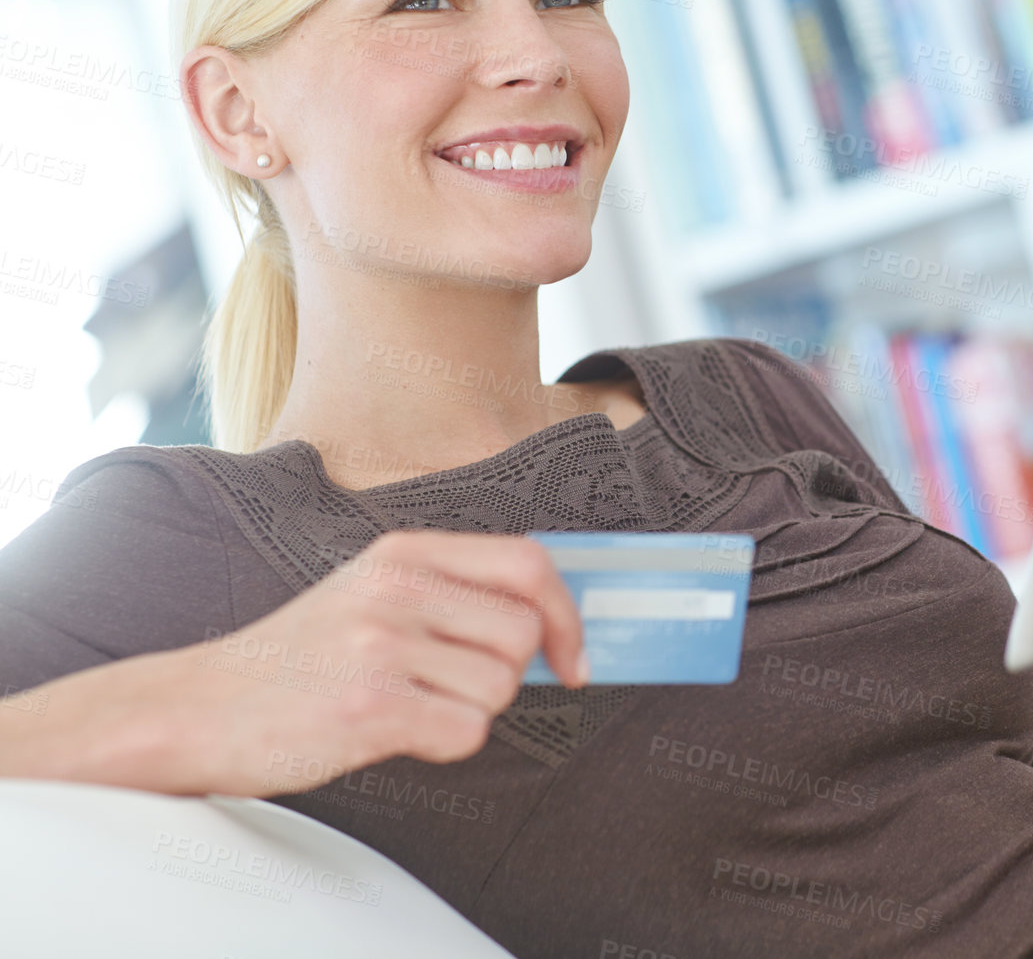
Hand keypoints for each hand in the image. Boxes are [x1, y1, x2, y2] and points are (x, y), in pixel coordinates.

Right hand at [163, 529, 585, 795]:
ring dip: (471, 712)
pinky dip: (445, 745)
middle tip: (452, 690)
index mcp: (404, 552)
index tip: (572, 658)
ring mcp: (380, 645)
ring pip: (501, 688)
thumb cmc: (298, 659)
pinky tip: (394, 733)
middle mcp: (395, 587)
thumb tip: (552, 621)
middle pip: (525, 634)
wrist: (197, 709)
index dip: (567, 614)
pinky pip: (467, 732)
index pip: (529, 562)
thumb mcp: (371, 593)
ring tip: (409, 707)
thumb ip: (451, 592)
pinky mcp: (369, 706)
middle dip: (508, 675)